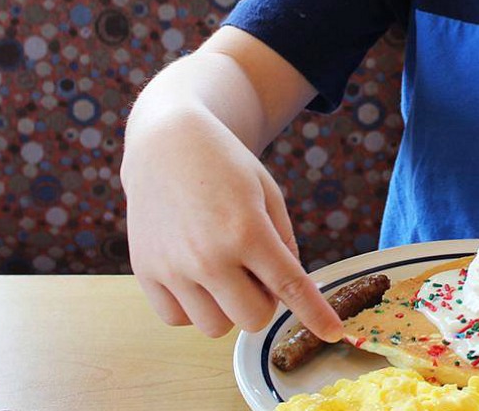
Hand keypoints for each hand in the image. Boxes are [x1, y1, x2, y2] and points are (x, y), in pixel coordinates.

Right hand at [121, 120, 343, 341]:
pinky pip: (178, 319)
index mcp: (247, 231)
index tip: (333, 333)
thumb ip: (284, 242)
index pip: (290, 287)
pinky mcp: (145, 273)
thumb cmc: (225, 166)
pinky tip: (196, 275)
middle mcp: (208, 256)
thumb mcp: (268, 193)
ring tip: (224, 268)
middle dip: (264, 301)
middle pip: (253, 319)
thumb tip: (288, 290)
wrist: (166, 144)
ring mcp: (173, 268)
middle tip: (256, 269)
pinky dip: (193, 307)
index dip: (315, 314)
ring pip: (215, 327)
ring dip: (228, 307)